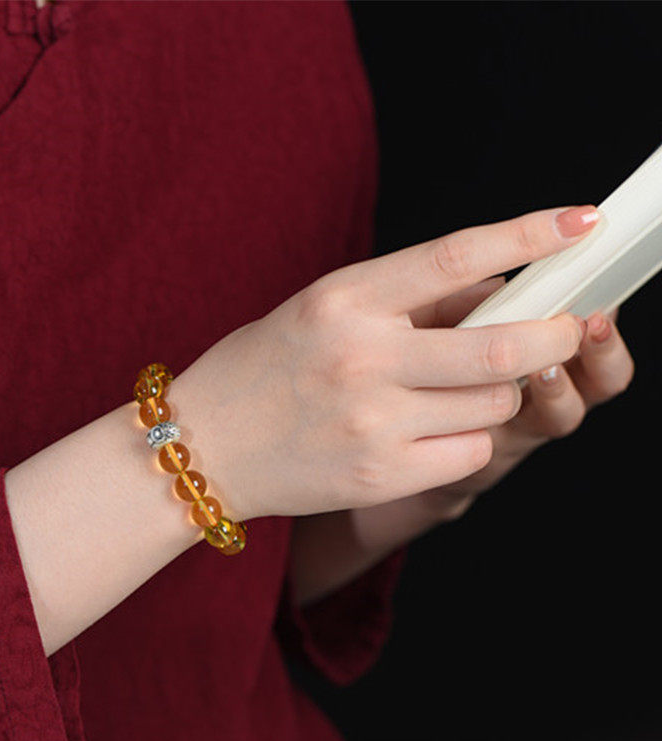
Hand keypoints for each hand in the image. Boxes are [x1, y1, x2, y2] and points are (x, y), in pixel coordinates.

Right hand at [168, 205, 599, 520]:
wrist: (204, 446)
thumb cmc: (262, 369)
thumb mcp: (322, 310)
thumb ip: (404, 300)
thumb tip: (497, 292)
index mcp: (343, 299)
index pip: (454, 256)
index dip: (527, 234)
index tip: (579, 222)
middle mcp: (360, 357)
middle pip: (499, 345)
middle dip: (552, 334)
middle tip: (566, 327)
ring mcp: (371, 421)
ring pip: (494, 403)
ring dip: (498, 393)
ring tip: (458, 391)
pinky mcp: (380, 475)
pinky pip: (470, 453)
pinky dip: (469, 439)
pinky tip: (431, 434)